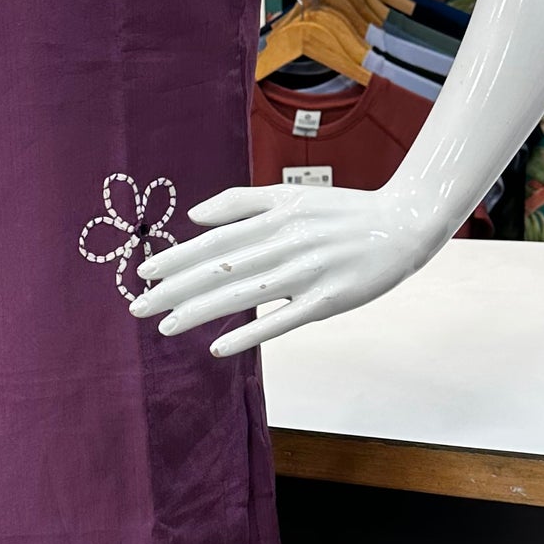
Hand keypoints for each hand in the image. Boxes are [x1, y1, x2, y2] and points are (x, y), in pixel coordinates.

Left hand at [130, 182, 443, 355]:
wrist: (406, 223)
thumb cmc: (343, 211)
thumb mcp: (291, 195)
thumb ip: (241, 202)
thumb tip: (194, 215)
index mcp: (276, 218)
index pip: (216, 240)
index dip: (178, 257)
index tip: (144, 273)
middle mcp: (287, 244)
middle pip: (222, 269)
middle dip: (176, 289)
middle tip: (138, 307)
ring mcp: (308, 274)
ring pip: (245, 294)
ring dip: (201, 312)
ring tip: (165, 327)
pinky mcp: (329, 301)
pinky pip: (282, 320)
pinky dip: (250, 333)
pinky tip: (218, 348)